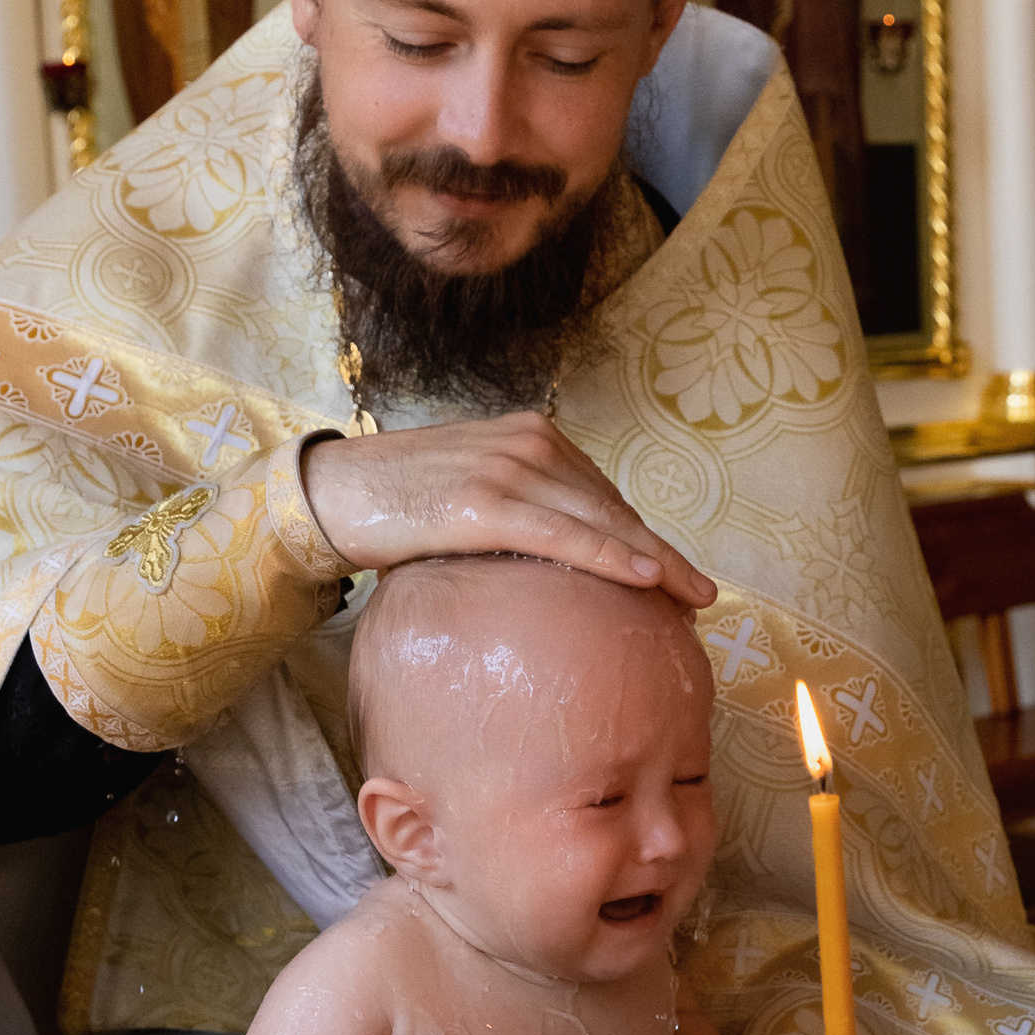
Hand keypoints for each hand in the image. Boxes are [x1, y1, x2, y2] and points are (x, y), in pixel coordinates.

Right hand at [302, 417, 713, 608]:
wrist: (333, 493)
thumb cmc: (398, 503)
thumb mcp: (471, 497)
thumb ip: (517, 514)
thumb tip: (552, 566)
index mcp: (530, 436)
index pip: (601, 493)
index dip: (641, 537)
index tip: (675, 573)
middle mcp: (528, 443)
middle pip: (612, 506)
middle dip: (661, 553)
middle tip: (702, 594)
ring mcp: (508, 469)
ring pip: (601, 521)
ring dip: (654, 562)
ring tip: (692, 598)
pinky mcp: (485, 504)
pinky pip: (564, 536)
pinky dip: (611, 557)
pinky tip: (648, 579)